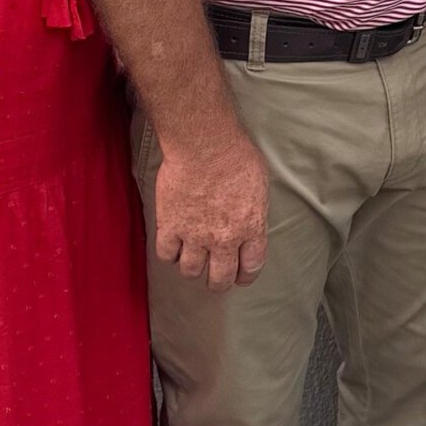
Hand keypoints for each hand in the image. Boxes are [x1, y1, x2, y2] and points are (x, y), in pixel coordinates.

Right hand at [154, 127, 269, 290]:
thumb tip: (249, 223)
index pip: (251, 267)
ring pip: (191, 271)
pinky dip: (169, 253)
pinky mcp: (169, 226)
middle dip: (219, 281)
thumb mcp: (259, 184)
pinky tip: (174, 243)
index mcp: (251, 227)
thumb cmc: (235, 155)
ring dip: (193, 267)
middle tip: (215, 277)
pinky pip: (166, 255)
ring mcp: (195, 235)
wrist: (204, 144)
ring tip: (192, 257)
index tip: (241, 276)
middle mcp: (223, 238)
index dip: (246, 276)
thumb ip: (254, 211)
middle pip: (220, 279)